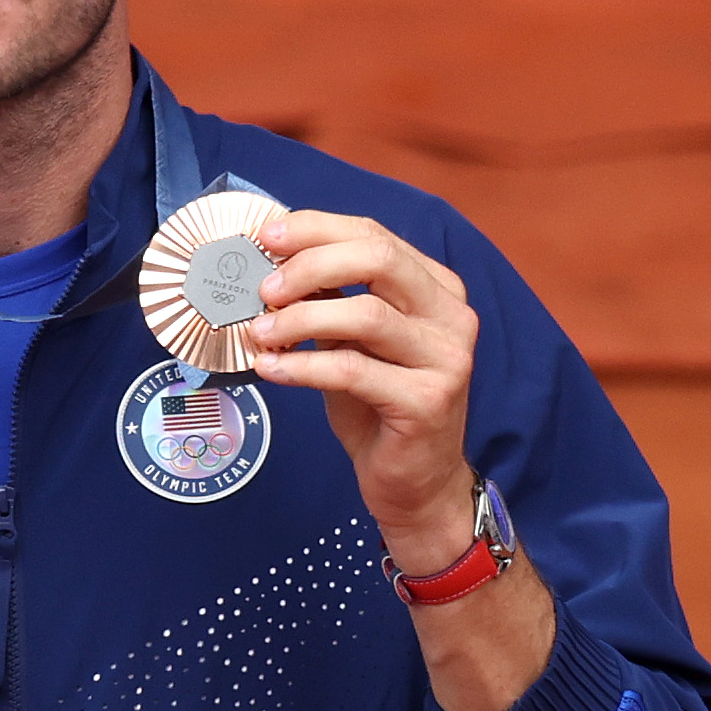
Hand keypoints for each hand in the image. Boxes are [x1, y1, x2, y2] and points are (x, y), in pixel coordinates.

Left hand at [248, 211, 479, 573]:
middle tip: (263, 289)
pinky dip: (301, 366)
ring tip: (259, 333)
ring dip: (298, 319)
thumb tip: (268, 263)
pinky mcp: (428, 401)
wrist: (414, 481)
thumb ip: (326, 300)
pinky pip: (352, 370)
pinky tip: (271, 369)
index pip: (374, 234)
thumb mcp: (349, 341)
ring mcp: (446, 358)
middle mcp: (451, 315)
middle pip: (377, 259)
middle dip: (309, 265)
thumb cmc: (377, 404)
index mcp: (436, 287)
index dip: (316, 229)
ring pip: (364, 313)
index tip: (265, 236)